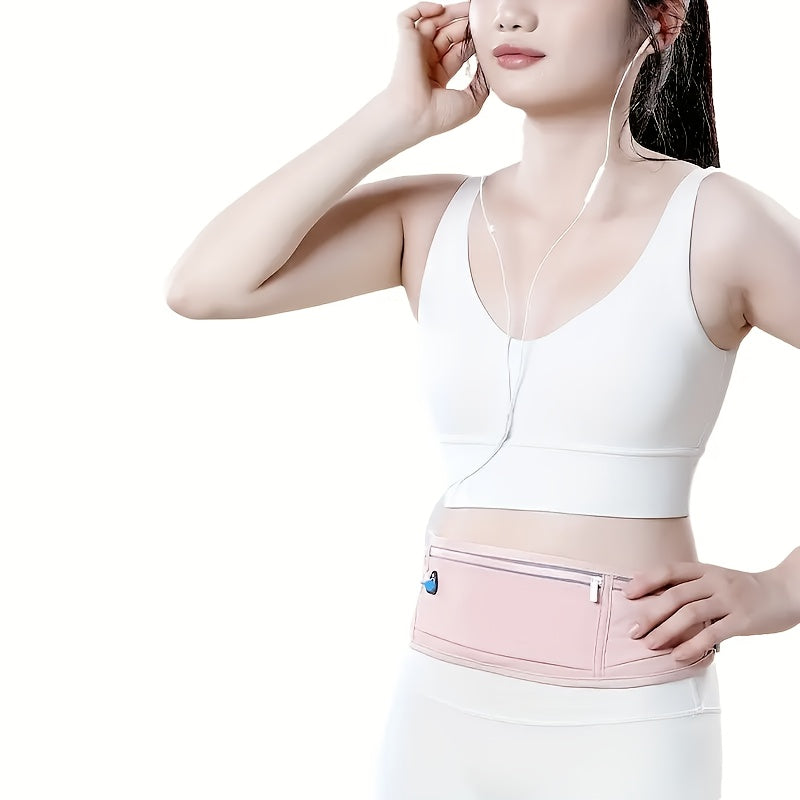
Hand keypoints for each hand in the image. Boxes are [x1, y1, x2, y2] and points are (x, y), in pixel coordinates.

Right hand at [381, 2, 489, 142]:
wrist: (417, 116)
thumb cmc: (439, 116)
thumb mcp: (472, 101)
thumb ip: (483, 83)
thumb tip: (490, 67)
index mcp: (439, 76)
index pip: (459, 50)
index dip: (472, 39)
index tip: (485, 33)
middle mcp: (427, 62)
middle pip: (449, 33)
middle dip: (465, 22)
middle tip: (479, 15)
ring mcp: (416, 51)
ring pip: (433, 21)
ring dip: (450, 12)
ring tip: (468, 8)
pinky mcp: (405, 41)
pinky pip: (407, 17)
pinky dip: (422, 8)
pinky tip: (439, 9)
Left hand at [622, 560, 798, 663]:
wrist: (785, 592)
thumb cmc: (744, 590)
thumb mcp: (716, 580)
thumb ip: (692, 588)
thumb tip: (656, 602)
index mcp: (704, 570)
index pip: (669, 571)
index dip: (646, 581)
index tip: (628, 594)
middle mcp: (714, 581)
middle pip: (675, 595)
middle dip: (650, 613)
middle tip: (633, 630)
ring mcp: (729, 600)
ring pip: (690, 614)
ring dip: (666, 631)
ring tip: (651, 645)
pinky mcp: (742, 620)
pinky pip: (712, 634)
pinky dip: (692, 645)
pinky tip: (678, 656)